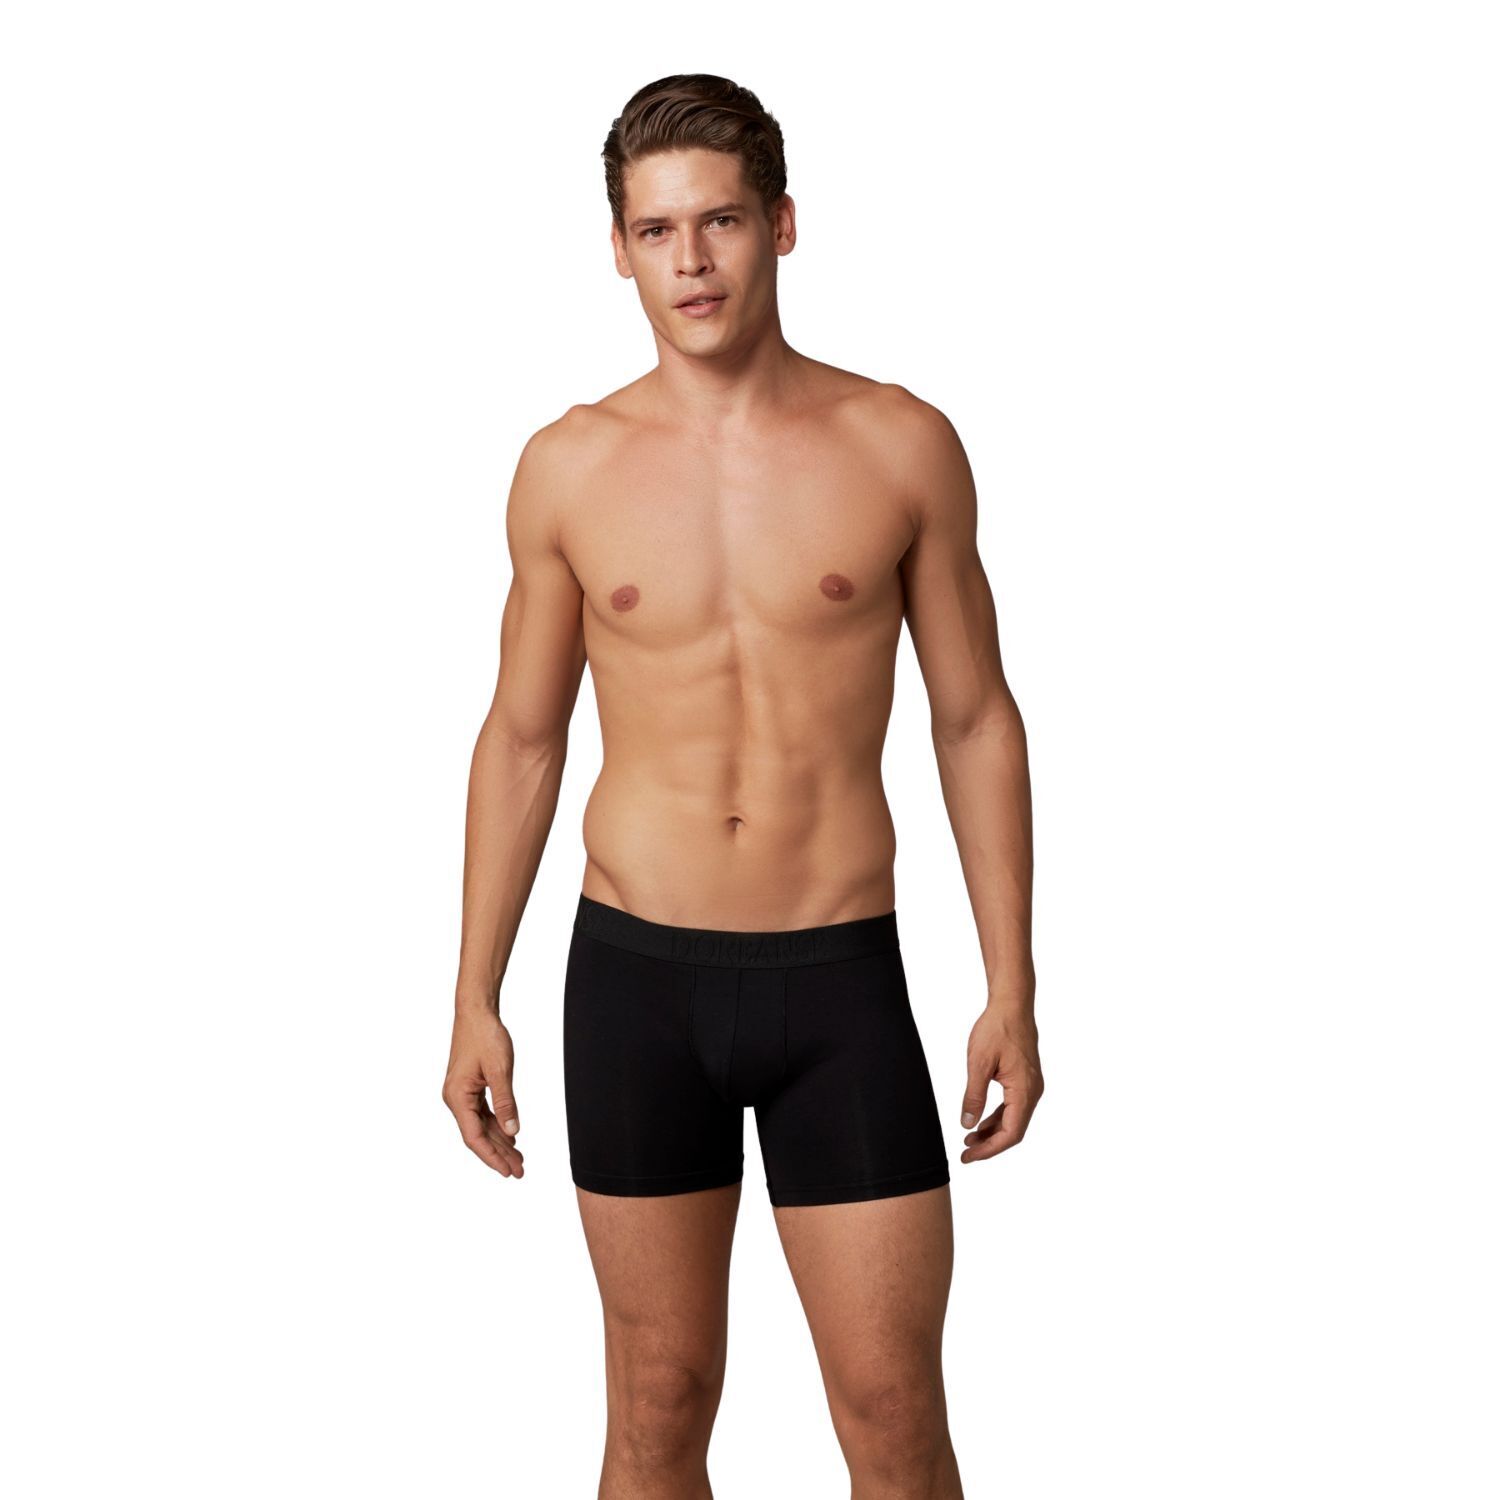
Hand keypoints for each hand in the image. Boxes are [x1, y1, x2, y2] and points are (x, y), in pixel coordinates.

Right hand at [443, 1006, 524, 1177]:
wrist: (476, 1011)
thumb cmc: (485, 1035)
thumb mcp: (500, 1070)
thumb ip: (506, 1102)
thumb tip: (512, 1132)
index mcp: (457, 1097)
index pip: (474, 1137)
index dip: (492, 1157)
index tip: (508, 1172)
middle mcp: (455, 1099)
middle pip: (478, 1135)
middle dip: (498, 1154)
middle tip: (519, 1171)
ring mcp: (461, 1093)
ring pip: (481, 1126)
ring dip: (499, 1142)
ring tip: (519, 1158)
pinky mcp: (469, 1087)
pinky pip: (483, 1113)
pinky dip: (497, 1125)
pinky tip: (510, 1136)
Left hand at [958, 1003, 1042, 1162]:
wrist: (1012, 1005)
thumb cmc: (996, 1029)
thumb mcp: (978, 1063)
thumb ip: (974, 1096)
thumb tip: (967, 1124)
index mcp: (1025, 1091)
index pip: (1010, 1133)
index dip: (989, 1149)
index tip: (969, 1156)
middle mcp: (1033, 1092)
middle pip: (1014, 1131)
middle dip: (990, 1145)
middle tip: (966, 1154)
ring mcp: (1032, 1086)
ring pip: (1014, 1119)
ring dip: (993, 1132)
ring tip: (969, 1140)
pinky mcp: (1026, 1080)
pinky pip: (1014, 1107)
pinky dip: (998, 1117)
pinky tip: (981, 1122)